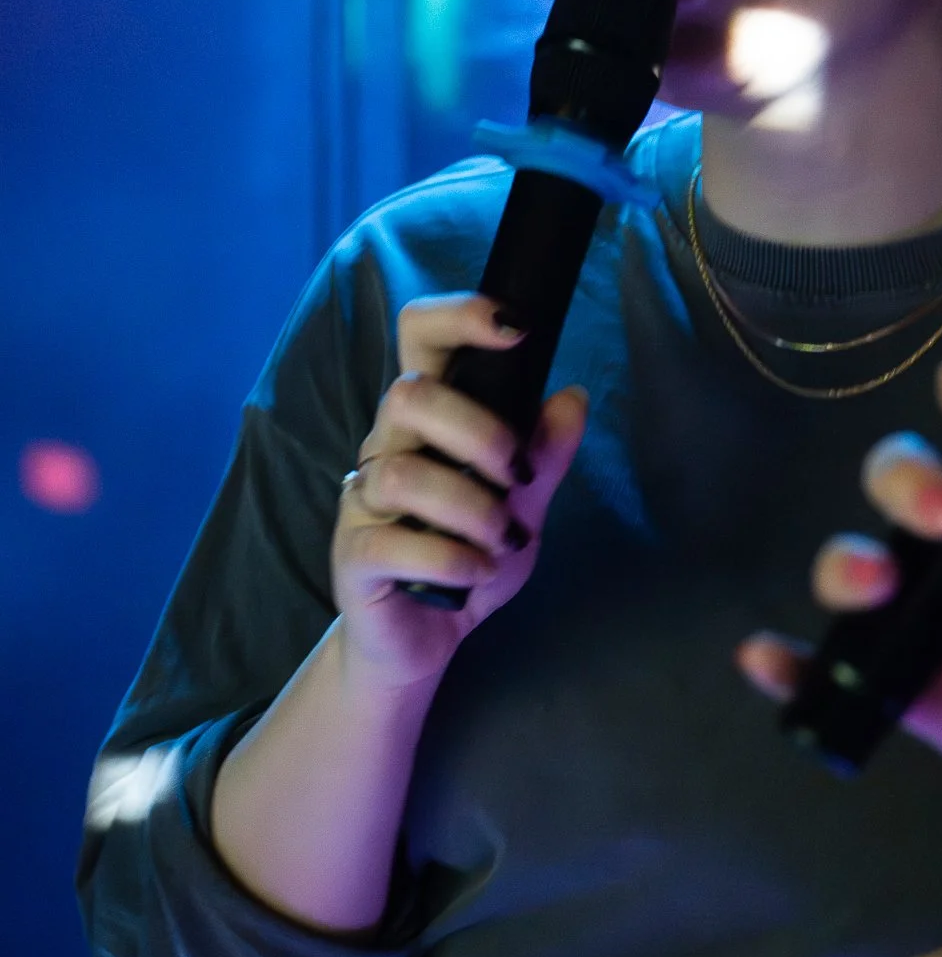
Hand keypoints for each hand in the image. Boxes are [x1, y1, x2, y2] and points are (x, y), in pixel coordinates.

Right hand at [333, 293, 585, 691]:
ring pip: (403, 474)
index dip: (459, 316)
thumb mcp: (525, 507)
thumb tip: (573, 398)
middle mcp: (387, 446)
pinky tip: (476, 574)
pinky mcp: (352, 555)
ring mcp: (362, 499)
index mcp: (428, 420)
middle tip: (519, 479)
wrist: (426, 640)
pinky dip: (451, 560)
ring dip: (471, 509)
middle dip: (480, 433)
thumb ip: (546, 457)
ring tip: (500, 542)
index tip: (516, 329)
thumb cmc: (468, 559)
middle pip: (409, 394)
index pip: (419, 336)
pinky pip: (395, 543)